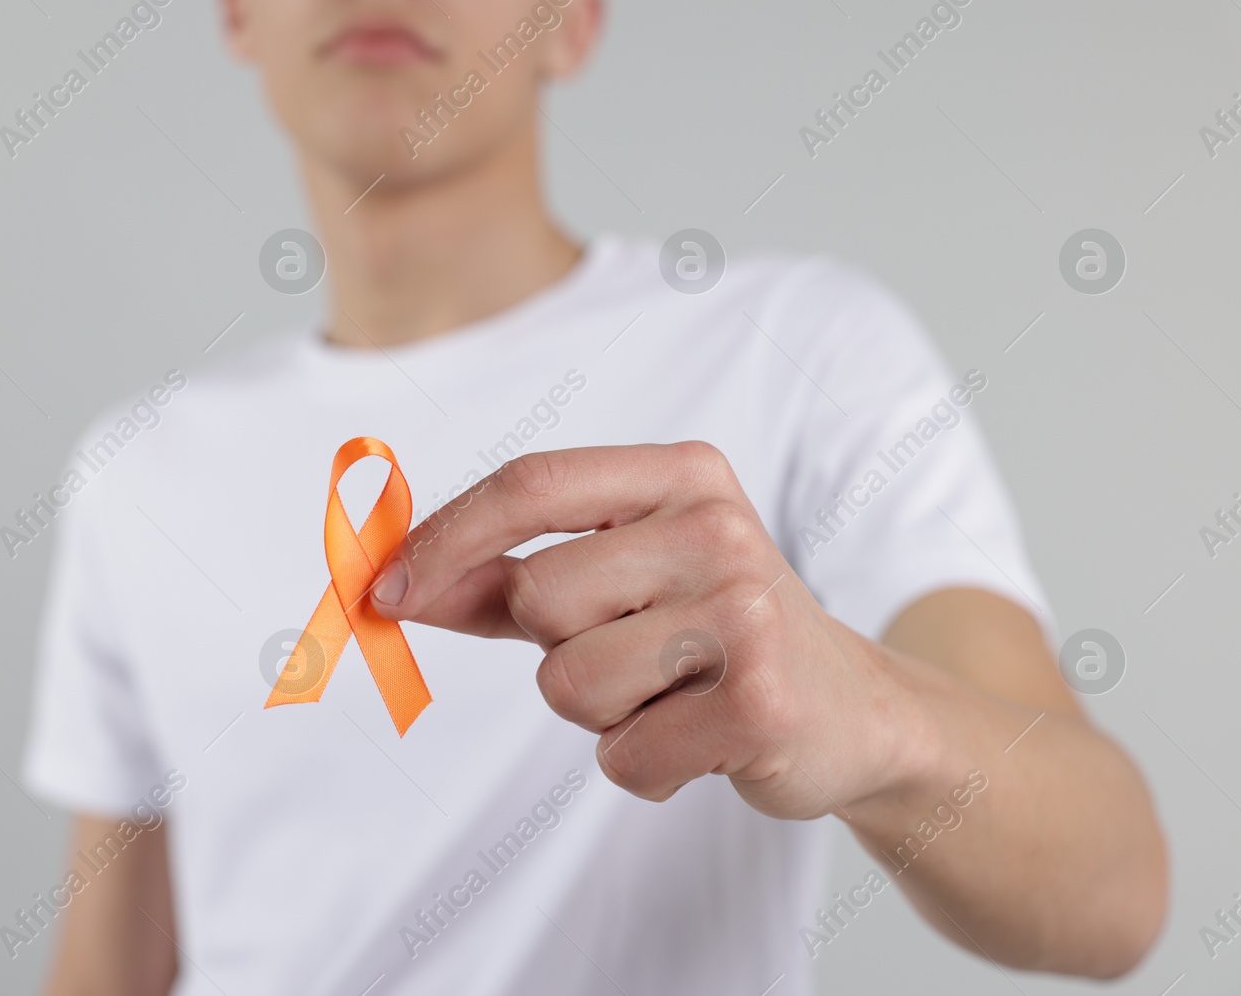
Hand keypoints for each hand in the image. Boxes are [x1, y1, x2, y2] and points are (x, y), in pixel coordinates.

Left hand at [368, 442, 931, 816]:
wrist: (856, 710)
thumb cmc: (713, 634)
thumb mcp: (619, 581)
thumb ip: (508, 576)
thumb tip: (395, 582)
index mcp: (682, 475)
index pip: (530, 484)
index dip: (444, 538)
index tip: (384, 588)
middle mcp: (717, 528)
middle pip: (537, 595)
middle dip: (558, 647)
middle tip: (638, 655)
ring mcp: (746, 612)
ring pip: (569, 684)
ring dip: (601, 713)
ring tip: (674, 695)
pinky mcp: (761, 701)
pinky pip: (622, 756)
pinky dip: (645, 765)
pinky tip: (705, 739)